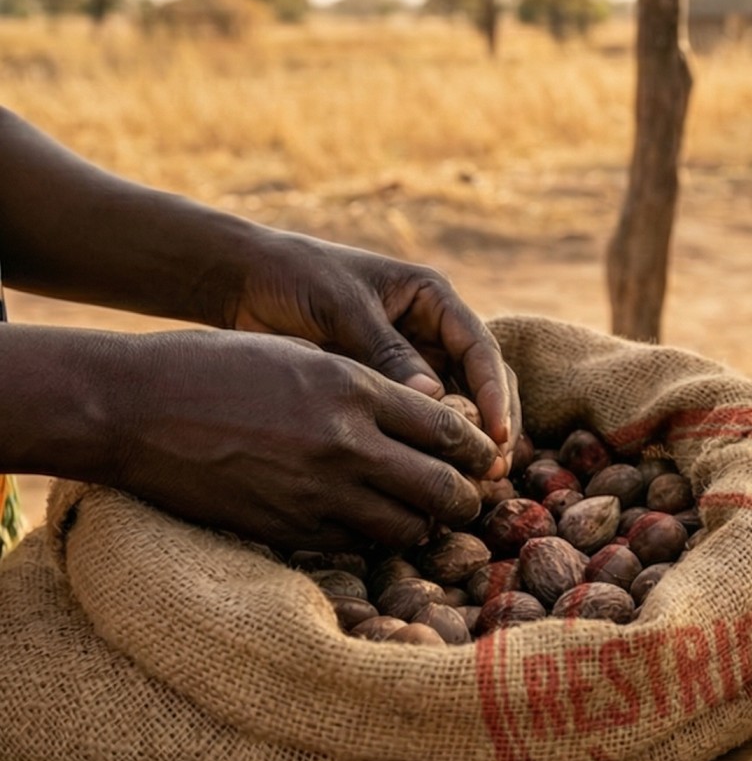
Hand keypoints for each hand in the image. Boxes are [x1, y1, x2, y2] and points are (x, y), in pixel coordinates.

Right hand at [111, 331, 496, 551]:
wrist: (133, 408)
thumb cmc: (215, 366)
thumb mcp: (303, 353)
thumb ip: (364, 383)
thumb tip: (421, 411)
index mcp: (354, 389)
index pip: (449, 430)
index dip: (477, 449)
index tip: (485, 457)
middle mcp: (345, 444)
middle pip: (441, 488)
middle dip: (465, 498)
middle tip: (469, 501)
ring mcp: (314, 492)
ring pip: (405, 527)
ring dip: (423, 525)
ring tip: (425, 518)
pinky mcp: (284, 528)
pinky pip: (354, 544)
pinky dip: (373, 539)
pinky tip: (373, 527)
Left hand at [224, 233, 518, 477]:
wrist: (245, 279)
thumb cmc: (297, 277)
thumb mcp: (344, 308)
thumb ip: (386, 351)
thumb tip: (432, 402)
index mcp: (432, 299)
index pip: (481, 349)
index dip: (494, 394)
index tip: (496, 436)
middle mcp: (431, 331)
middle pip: (481, 382)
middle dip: (490, 425)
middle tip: (490, 471)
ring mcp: (410, 361)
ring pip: (455, 406)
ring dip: (464, 441)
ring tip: (468, 482)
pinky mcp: (384, 387)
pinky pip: (415, 419)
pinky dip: (426, 446)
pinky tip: (429, 475)